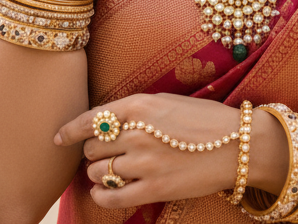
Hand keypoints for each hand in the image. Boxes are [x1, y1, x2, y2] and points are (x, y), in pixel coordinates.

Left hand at [55, 94, 247, 208]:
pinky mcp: (153, 188)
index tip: (59, 138)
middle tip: (104, 154)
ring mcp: (144, 163)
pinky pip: (111, 196)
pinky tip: (104, 191)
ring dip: (98, 172)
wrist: (238, 145)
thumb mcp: (165, 102)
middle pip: (92, 147)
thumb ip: (133, 111)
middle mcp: (137, 133)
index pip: (90, 119)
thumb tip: (103, 124)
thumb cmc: (204, 120)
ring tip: (110, 171)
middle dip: (93, 151)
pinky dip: (101, 195)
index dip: (69, 131)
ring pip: (97, 171)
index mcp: (139, 106)